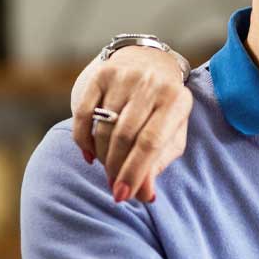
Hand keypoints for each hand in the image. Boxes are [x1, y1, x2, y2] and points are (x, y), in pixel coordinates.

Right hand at [71, 45, 190, 202]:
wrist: (151, 63)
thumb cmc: (164, 108)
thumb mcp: (172, 133)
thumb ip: (159, 163)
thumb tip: (145, 195)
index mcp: (176, 100)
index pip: (151, 143)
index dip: (135, 172)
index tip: (123, 195)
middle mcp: (150, 85)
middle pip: (124, 136)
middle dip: (116, 167)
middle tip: (114, 185)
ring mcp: (124, 77)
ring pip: (103, 127)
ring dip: (101, 156)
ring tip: (107, 168)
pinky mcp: (101, 74)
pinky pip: (82, 113)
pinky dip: (82, 139)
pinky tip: (89, 154)